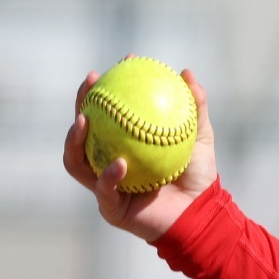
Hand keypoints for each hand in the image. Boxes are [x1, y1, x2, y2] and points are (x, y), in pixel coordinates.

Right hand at [62, 64, 217, 243]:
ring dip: (75, 139)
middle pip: (81, 130)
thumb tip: (188, 73)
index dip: (107, 86)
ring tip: (84, 120)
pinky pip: (103, 190)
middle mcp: (106, 162)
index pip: (106, 111)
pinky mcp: (112, 209)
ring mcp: (105, 186)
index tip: (121, 63)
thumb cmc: (200, 177)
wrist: (203, 216)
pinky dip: (109, 175)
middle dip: (79, 103)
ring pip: (76, 160)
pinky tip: (120, 162)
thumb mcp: (200, 138)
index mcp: (121, 144)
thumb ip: (195, 108)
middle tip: (90, 82)